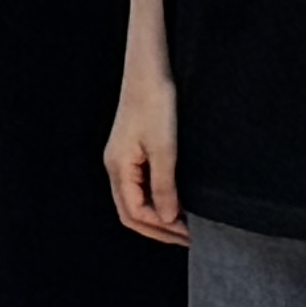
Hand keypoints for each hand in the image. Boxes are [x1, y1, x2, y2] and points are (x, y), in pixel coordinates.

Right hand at [104, 64, 185, 244]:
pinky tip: (177, 201)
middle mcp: (116, 166)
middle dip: (158, 228)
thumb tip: (166, 219)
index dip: (161, 228)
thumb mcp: (164, 148)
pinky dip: (158, 200)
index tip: (189, 233)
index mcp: (118, 167)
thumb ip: (164, 187)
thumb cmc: (155, 103)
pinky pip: (141, 186)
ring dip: (159, 215)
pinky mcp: (133, 151)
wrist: (149, 69)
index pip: (134, 212)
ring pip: (136, 200)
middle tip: (189, 237)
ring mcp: (123, 158)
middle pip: (131, 211)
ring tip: (187, 223)